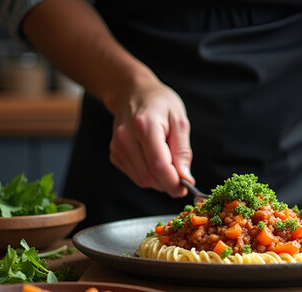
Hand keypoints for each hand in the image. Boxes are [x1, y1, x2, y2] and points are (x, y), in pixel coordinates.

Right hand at [107, 78, 193, 196]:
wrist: (132, 92)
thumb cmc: (160, 103)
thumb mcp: (180, 121)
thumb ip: (182, 151)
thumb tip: (186, 179)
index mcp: (145, 126)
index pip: (158, 166)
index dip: (173, 183)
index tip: (186, 188)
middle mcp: (126, 138)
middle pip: (149, 176)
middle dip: (167, 183)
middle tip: (182, 178)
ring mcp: (117, 147)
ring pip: (141, 180)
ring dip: (158, 181)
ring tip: (168, 162)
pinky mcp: (114, 154)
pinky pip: (135, 175)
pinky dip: (148, 174)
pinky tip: (153, 158)